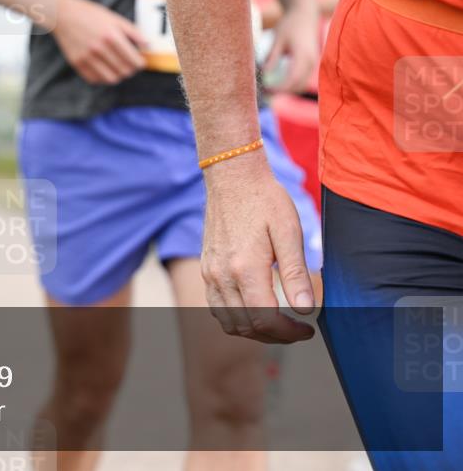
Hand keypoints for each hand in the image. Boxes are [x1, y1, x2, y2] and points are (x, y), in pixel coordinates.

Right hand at [51, 0, 146, 84]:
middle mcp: (99, 49)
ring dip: (118, 75)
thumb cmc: (91, 14)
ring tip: (118, 68)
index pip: (134, 61)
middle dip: (131, 70)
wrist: (63, 15)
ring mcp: (87, 58)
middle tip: (130, 64)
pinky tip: (104, 68)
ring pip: (111, 79)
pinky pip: (95, 79)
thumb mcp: (115, 19)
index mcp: (111, 36)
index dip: (140, 64)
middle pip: (124, 72)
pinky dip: (102, 77)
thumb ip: (133, 32)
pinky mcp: (77, 63)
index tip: (140, 62)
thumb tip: (148, 46)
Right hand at [201, 153, 315, 343]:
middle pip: (246, 327)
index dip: (289, 333)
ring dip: (254, 331)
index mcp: (245, 268)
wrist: (232, 177)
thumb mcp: (289, 232)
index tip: (307, 329)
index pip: (265, 320)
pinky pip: (216, 307)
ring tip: (278, 324)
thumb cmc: (265, 200)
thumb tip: (305, 310)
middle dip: (275, 335)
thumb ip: (296, 274)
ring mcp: (210, 273)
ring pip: (228, 322)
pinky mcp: (206, 269)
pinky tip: (255, 309)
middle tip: (298, 329)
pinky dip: (235, 319)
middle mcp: (222, 275)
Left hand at [263, 5, 318, 92]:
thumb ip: (272, 57)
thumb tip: (265, 75)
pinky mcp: (312, 62)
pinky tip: (279, 82)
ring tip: (271, 88)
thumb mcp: (278, 39)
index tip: (266, 90)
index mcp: (303, 55)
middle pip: (298, 85)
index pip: (292, 79)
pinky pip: (303, 78)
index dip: (280, 88)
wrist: (305, 14)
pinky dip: (292, 83)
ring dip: (288, 89)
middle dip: (283, 92)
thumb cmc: (289, 25)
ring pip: (302, 83)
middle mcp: (311, 61)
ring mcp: (313, 62)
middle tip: (266, 93)